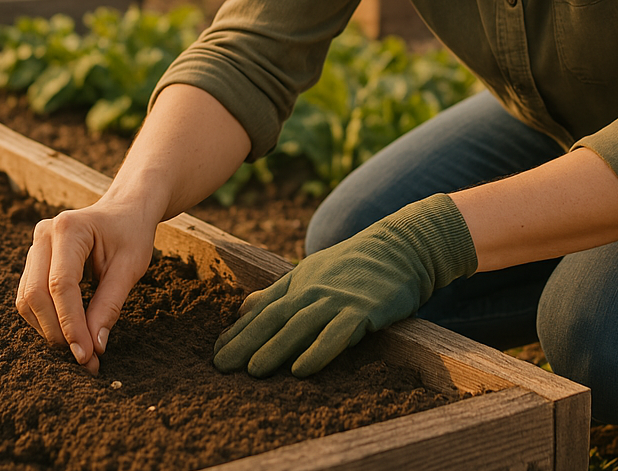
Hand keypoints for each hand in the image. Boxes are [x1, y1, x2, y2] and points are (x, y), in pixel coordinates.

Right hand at [15, 201, 156, 374]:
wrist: (126, 210)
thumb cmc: (131, 233)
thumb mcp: (131, 266)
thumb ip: (110, 305)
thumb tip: (94, 347)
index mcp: (69, 228)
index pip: (61, 285)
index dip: (70, 324)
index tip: (86, 354)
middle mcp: (44, 234)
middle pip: (35, 294)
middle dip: (56, 331)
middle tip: (83, 358)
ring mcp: (35, 246)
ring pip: (27, 299)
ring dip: (49, 329)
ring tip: (79, 347)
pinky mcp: (34, 261)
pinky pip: (29, 297)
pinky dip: (46, 319)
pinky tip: (69, 331)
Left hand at [213, 194, 476, 377]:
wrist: (401, 246)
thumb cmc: (357, 264)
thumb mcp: (314, 271)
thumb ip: (279, 291)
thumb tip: (243, 307)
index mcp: (300, 280)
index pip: (263, 308)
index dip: (238, 331)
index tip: (216, 354)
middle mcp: (313, 288)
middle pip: (274, 317)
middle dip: (246, 342)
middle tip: (221, 367)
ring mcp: (338, 298)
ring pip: (300, 325)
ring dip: (275, 347)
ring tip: (253, 371)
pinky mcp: (363, 309)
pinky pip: (338, 333)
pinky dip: (319, 350)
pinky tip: (302, 369)